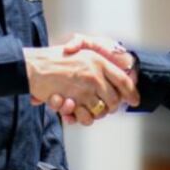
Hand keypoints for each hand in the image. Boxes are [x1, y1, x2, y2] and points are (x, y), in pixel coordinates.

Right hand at [24, 45, 138, 118]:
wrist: (33, 65)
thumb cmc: (54, 59)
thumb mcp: (79, 51)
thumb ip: (96, 65)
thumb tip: (115, 75)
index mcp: (98, 60)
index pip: (123, 80)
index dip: (132, 93)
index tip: (135, 101)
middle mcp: (95, 74)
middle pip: (115, 100)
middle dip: (110, 107)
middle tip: (103, 108)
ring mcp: (86, 88)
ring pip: (102, 111)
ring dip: (94, 113)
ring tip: (82, 107)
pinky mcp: (75, 100)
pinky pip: (87, 116)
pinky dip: (81, 117)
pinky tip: (73, 110)